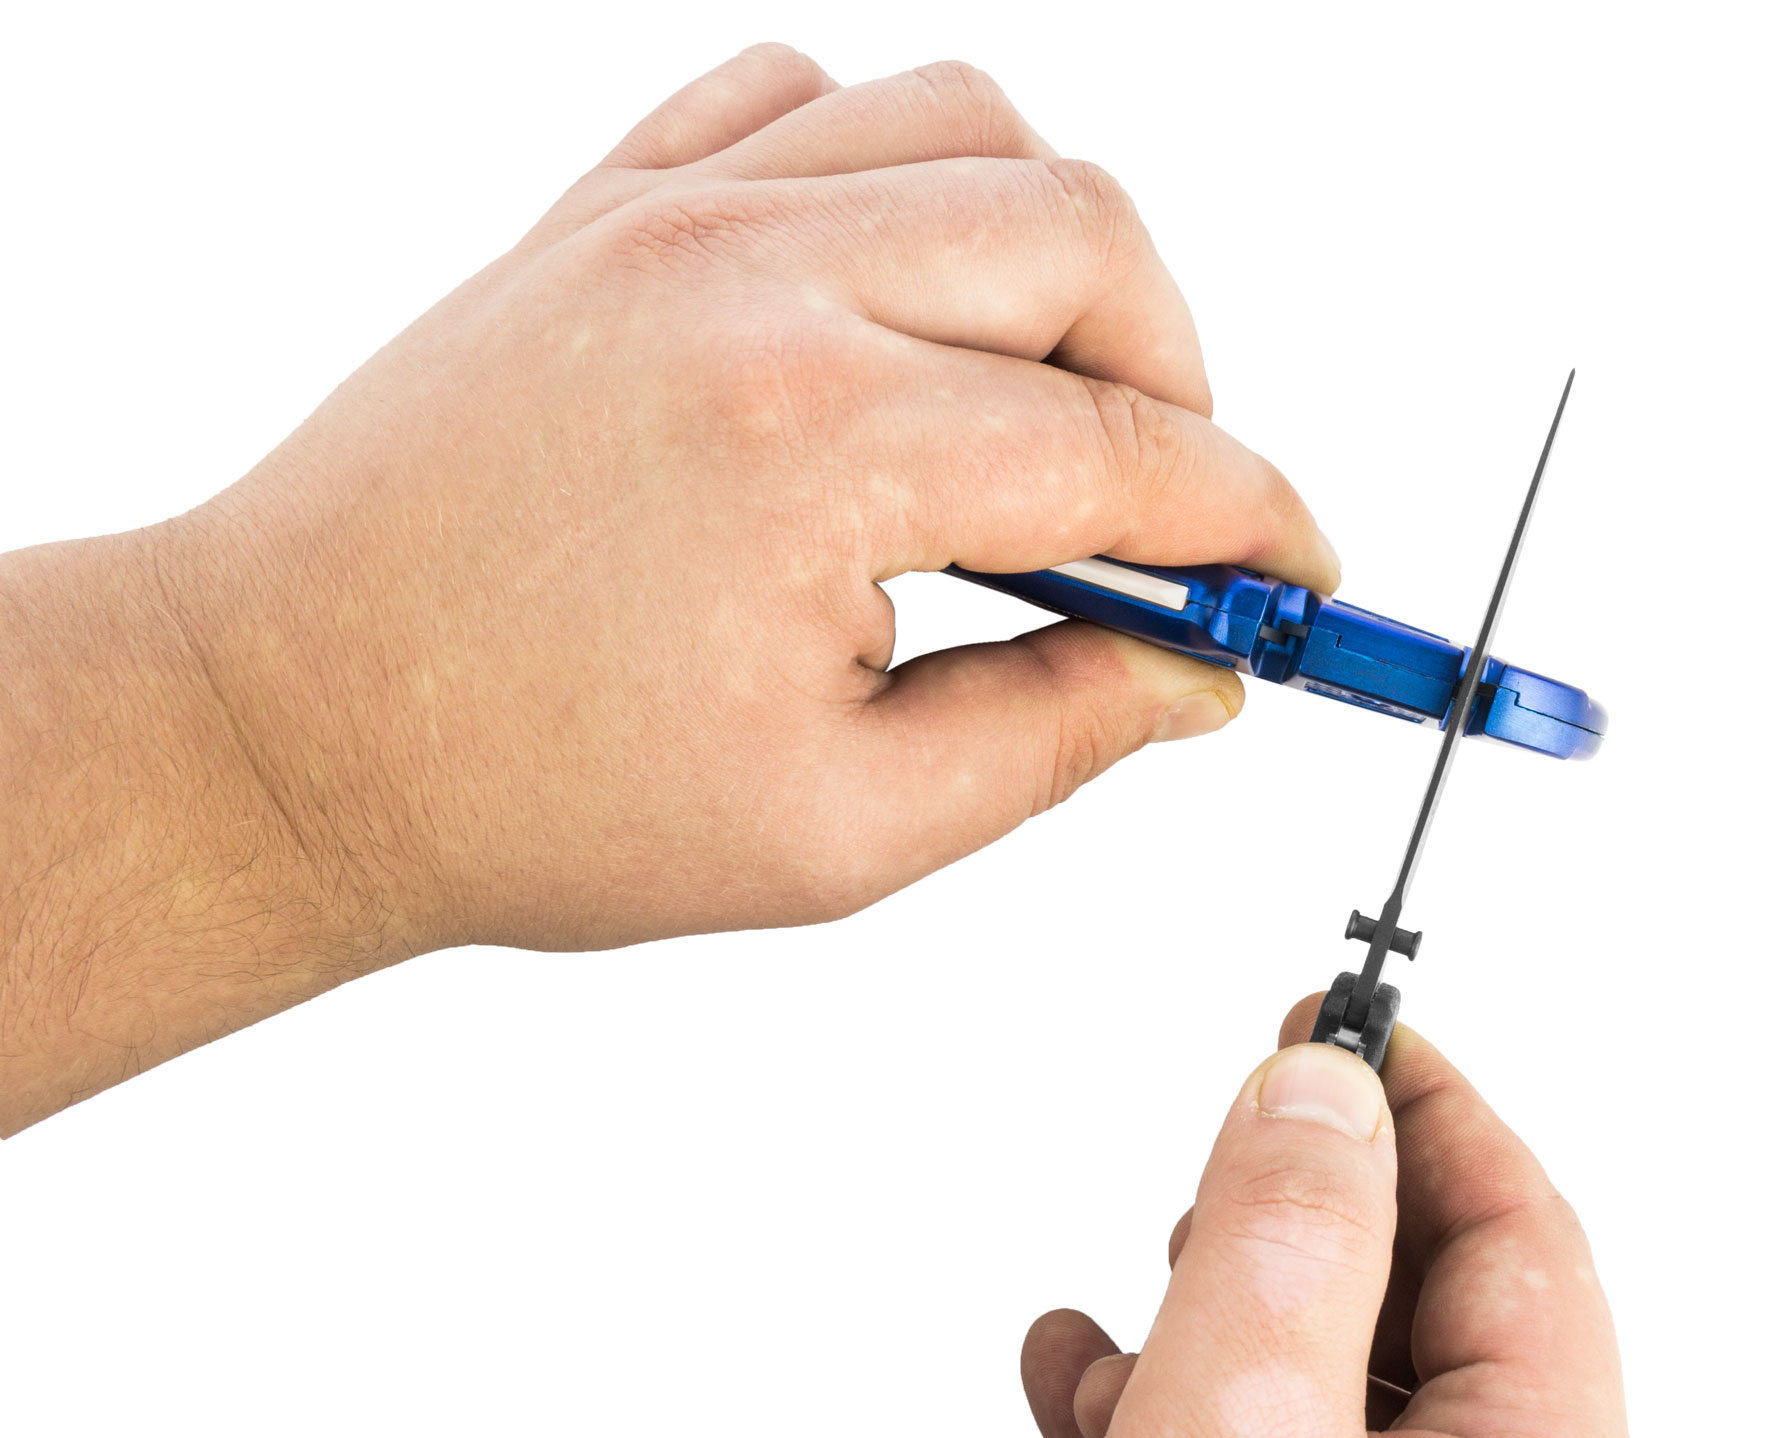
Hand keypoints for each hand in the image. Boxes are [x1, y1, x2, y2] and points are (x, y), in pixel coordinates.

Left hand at [1, 49, 1330, 1127]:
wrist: (294, 720)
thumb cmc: (527, 791)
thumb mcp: (838, 829)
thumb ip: (1055, 738)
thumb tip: (1193, 674)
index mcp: (818, 450)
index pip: (1131, 450)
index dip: (1255, 523)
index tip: (1299, 575)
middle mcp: (754, 284)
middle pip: (1090, 239)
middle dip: (1183, 378)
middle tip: (1164, 510)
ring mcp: (675, 216)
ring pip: (975, 124)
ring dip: (1060, 254)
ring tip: (1037, 397)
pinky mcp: (612, 198)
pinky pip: (809, 95)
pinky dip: (898, 169)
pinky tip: (897, 298)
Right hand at [975, 1000, 1653, 1437]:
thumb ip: (1283, 1253)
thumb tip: (1324, 1094)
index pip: (1520, 1239)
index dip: (1427, 1109)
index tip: (1339, 1019)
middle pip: (1435, 1319)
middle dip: (1313, 1227)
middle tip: (1219, 1169)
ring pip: (1336, 1412)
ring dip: (1224, 1337)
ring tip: (1126, 1329)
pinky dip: (1180, 1433)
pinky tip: (1083, 1398)